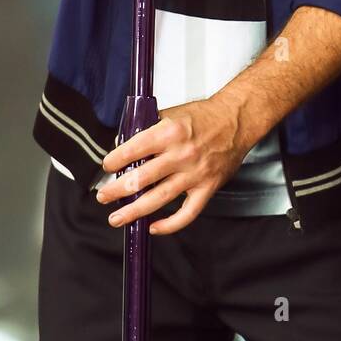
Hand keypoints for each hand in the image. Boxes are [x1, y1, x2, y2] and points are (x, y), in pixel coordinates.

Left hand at [96, 97, 248, 234]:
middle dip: (117, 190)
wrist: (236, 120)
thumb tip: (123, 143)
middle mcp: (182, 154)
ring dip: (134, 211)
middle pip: (142, 178)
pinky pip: (187, 213)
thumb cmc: (205, 116)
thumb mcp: (172, 113)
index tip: (107, 166)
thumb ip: (148, 128)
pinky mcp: (207, 187)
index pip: (133, 149)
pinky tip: (154, 227)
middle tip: (103, 196)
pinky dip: (169, 225)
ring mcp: (195, 174)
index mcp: (170, 132)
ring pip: (159, 198)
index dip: (115, 160)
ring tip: (118, 218)